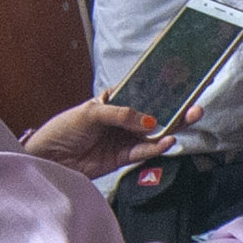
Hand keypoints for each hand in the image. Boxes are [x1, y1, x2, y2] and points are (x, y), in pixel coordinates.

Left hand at [20, 98, 181, 179]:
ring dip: (171, 128)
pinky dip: (156, 147)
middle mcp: (122, 120)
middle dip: (175, 110)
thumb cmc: (63, 128)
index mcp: (114, 102)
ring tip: (188, 119)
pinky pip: (143, 151)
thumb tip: (148, 120)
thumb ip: (120, 114)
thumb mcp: (90, 113)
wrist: (48, 158)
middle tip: (194, 106)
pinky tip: (167, 140)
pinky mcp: (122, 158)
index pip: (141, 94)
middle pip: (153, 115)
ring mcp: (123, 139)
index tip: (181, 84)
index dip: (160, 90)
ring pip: (153, 133)